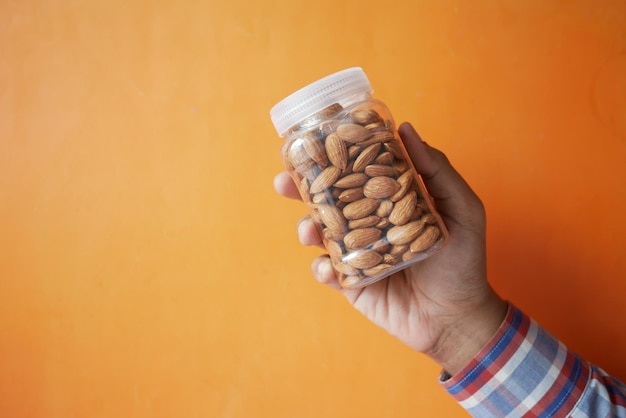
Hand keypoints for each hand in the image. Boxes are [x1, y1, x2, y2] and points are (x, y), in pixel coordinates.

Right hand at [274, 122, 506, 374]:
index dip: (334, 157)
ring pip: (320, 234)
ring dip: (306, 228)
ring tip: (309, 230)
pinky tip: (329, 268)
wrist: (458, 318)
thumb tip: (406, 129)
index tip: (313, 139)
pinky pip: (327, 272)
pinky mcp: (351, 283)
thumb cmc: (464, 261)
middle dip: (301, 189)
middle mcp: (368, 223)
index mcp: (389, 201)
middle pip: (328, 200)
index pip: (357, 172)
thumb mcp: (461, 209)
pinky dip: (321, 269)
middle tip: (283, 181)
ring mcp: (357, 253)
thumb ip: (438, 170)